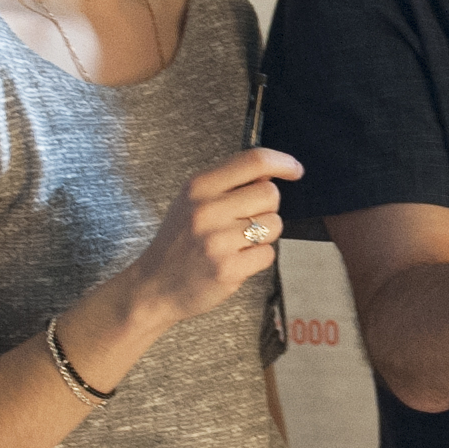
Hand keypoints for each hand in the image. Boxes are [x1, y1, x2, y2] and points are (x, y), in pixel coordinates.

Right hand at [115, 147, 302, 334]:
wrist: (154, 286)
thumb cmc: (178, 242)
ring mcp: (217, 241)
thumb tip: (271, 172)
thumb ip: (227, 184)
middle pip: (270, 194)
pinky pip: (268, 254)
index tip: (295, 170)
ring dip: (265, 235)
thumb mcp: (192, 201)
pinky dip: (258, 258)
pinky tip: (237, 260)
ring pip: (274, 224)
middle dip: (267, 208)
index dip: (283, 162)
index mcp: (199, 187)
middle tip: (247, 221)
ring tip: (238, 243)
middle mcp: (207, 210)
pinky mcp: (228, 269)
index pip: (254, 161)